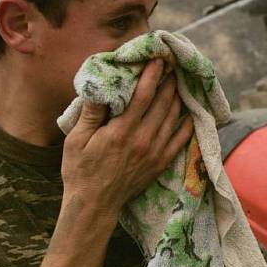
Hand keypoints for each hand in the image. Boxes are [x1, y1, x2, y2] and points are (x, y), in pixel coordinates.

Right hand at [60, 59, 194, 220]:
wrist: (94, 205)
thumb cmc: (80, 170)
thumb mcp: (77, 139)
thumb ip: (91, 113)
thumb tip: (99, 87)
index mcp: (122, 132)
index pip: (143, 96)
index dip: (152, 76)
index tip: (158, 61)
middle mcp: (143, 140)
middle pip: (163, 104)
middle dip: (168, 82)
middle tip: (172, 66)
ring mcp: (155, 152)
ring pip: (174, 118)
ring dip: (178, 98)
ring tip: (179, 83)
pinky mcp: (161, 163)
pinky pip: (181, 139)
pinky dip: (187, 123)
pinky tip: (190, 111)